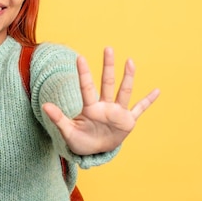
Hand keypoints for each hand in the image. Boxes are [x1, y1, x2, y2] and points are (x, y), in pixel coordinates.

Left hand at [42, 47, 159, 154]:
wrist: (95, 151)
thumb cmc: (80, 141)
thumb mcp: (68, 132)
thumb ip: (58, 118)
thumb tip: (44, 105)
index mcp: (90, 108)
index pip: (86, 88)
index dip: (83, 74)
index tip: (80, 57)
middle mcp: (104, 106)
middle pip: (106, 83)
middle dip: (108, 66)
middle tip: (108, 48)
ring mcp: (117, 112)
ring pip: (123, 92)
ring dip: (128, 77)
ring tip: (130, 61)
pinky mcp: (127, 121)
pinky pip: (139, 109)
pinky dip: (148, 101)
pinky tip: (157, 90)